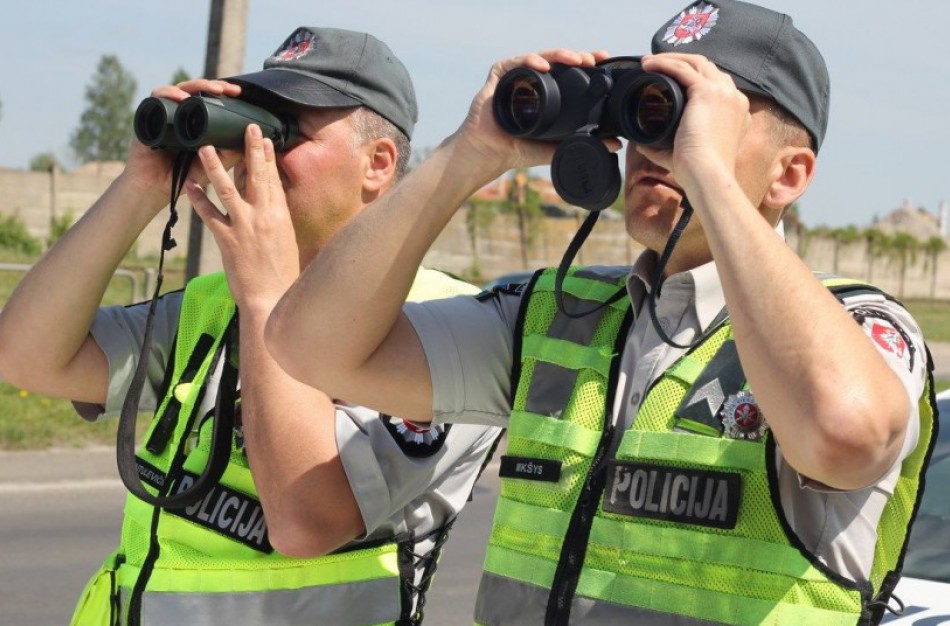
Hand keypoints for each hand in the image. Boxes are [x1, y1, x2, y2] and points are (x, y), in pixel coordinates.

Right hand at [121, 79, 242, 202]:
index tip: (238, 93)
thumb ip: (228, 155)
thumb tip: (249, 141)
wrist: (156, 188)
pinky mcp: (149, 116)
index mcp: (196, 122)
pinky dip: (169, 94)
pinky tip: (182, 98)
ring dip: (196, 86)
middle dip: (214, 85)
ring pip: (180, 89)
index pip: (210, 99)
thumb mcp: (212, 166)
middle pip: (196, 91)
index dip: (223, 93)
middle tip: (228, 89)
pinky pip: (157, 97)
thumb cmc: (184, 178)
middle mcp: (180, 114)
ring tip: (211, 89)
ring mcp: (165, 113)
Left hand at [184, 124, 298, 312]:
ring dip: (214, 167)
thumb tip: (269, 198)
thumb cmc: (281, 272)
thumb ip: (276, 217)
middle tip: (246, 127)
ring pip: (227, 189)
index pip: (273, 180)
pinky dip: (198, 199)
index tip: (263, 138)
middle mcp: (262, 217)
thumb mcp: (286, 240)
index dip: (268, 157)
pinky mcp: (226, 240)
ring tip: (204, 147)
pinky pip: (209, 215)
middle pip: (256, 176)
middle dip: (251, 150)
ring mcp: (243, 227)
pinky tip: (188, 185)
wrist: (271, 297)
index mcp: (280, 216)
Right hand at [452, 48, 616, 177]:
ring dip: (559, 55)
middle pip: (557, 60)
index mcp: (546, 92)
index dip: (585, 64)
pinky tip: (543, 66)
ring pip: (541, 57)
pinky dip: (530, 61)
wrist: (487, 154)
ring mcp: (515, 77)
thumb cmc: (515, 149)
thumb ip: (581, 143)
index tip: (603, 61)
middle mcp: (532, 81)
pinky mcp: (498, 76)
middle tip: (592, 59)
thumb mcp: (554, 148)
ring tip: (576, 59)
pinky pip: (516, 62)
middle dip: (577, 56)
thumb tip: (614, 144)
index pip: (568, 72)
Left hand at [635, 53, 750, 197]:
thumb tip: (642, 145)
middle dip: (682, 62)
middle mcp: (735, 99)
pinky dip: (664, 63)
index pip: (717, 85)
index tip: (671, 80)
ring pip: (696, 62)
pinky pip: (683, 68)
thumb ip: (663, 148)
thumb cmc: (696, 172)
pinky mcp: (708, 92)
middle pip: (708, 68)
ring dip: (671, 58)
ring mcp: (723, 93)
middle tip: (656, 66)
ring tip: (648, 62)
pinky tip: (648, 65)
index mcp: (736, 113)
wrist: (707, 175)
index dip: (694, 78)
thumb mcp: (682, 155)